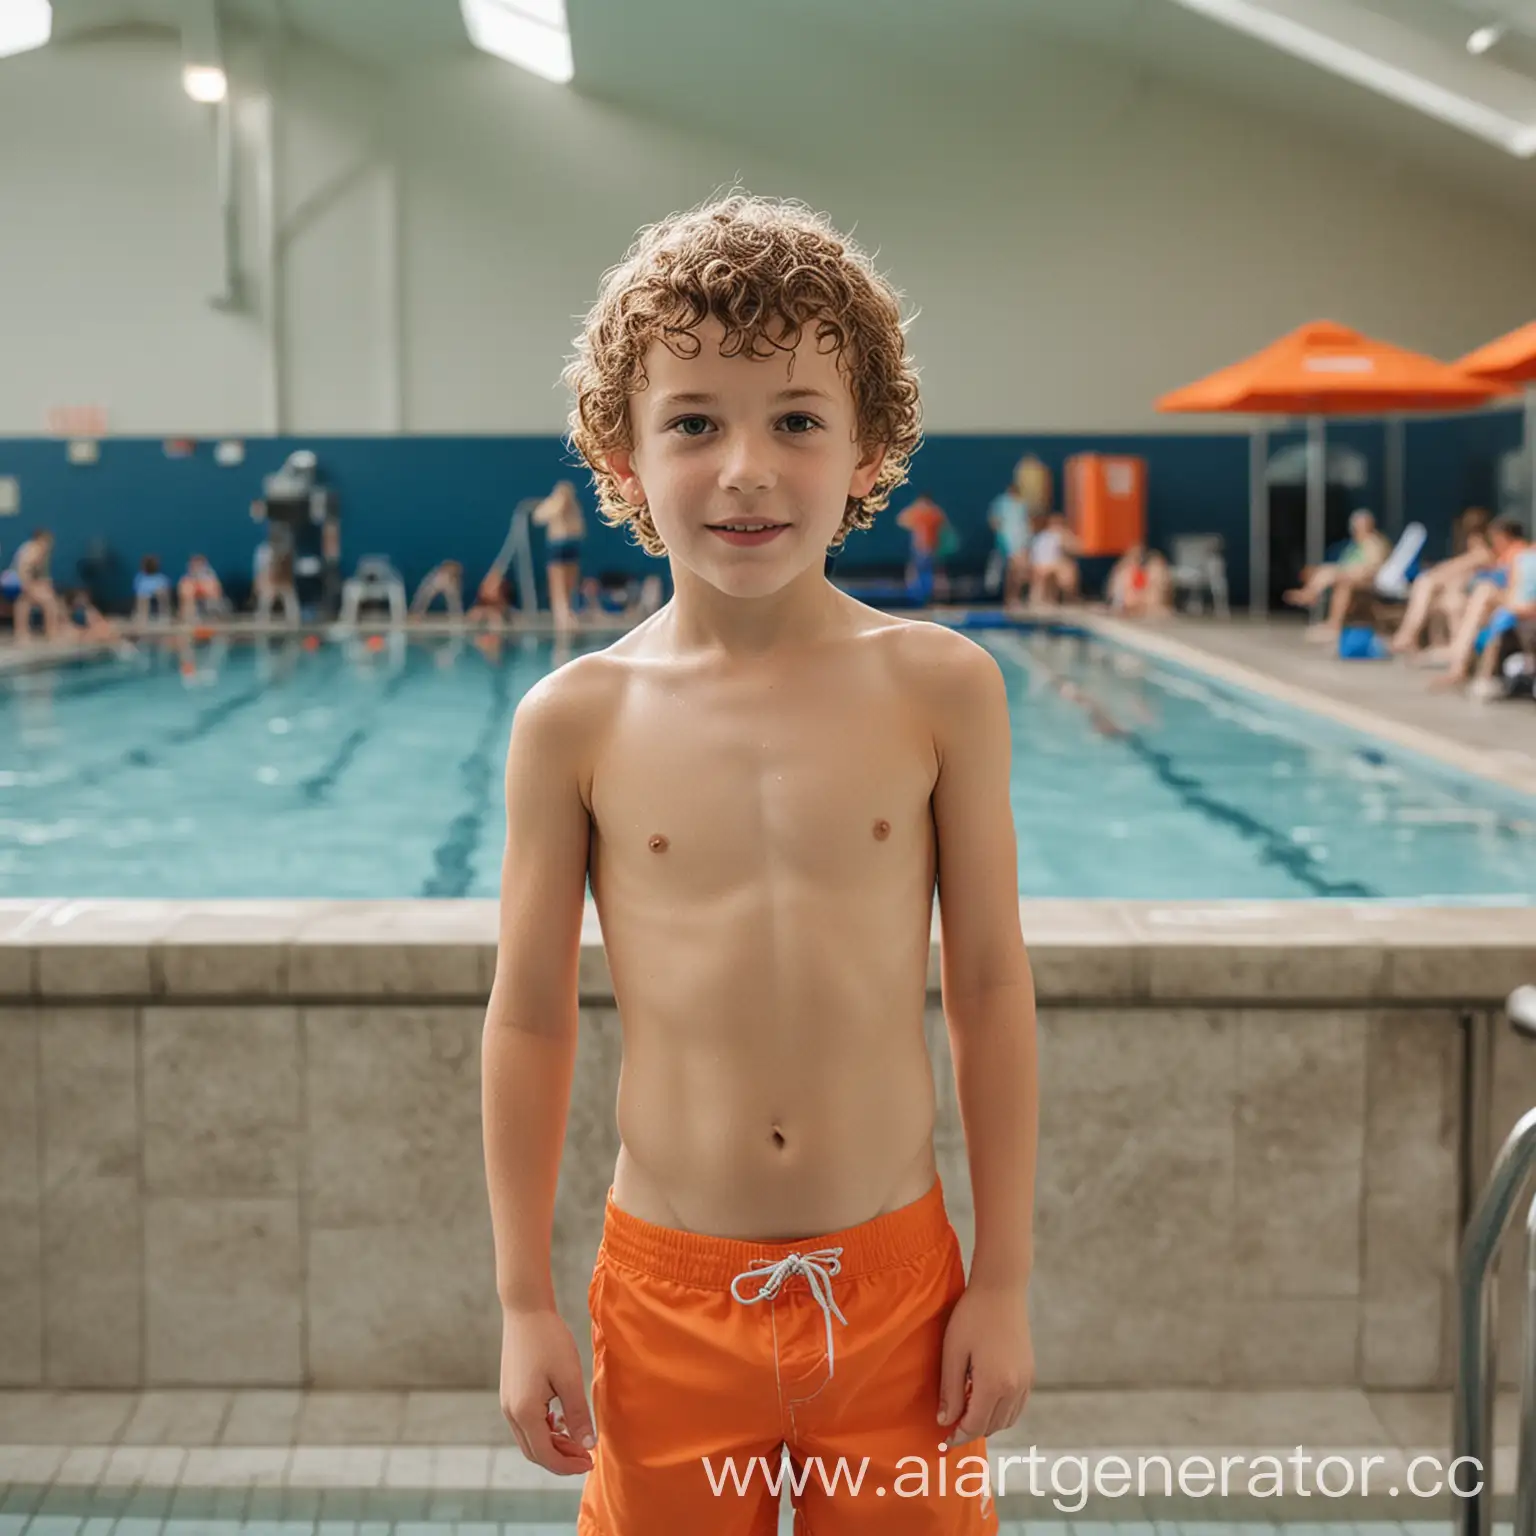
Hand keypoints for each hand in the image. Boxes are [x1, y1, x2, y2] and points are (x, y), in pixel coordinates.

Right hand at [499, 1306, 595, 1474]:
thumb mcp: (569, 1377)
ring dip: (553, 1445)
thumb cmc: (549, 1340)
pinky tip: (561, 1420)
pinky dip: (544, 1430)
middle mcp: (511, 1413)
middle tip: (586, 1455)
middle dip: (561, 1459)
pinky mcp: (510, 1394)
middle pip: (535, 1452)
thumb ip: (577, 1414)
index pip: (546, 1455)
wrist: (525, 1311)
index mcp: (525, 1412)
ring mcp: (508, 1404)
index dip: (568, 1465)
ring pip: (529, 1439)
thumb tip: (587, 1445)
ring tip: (578, 1438)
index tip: (590, 1462)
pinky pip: (526, 1424)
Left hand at [937, 1282, 1032, 1448]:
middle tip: (951, 1425)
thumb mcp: (953, 1352)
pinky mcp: (1030, 1373)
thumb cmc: (972, 1316)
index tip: (943, 1440)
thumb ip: (949, 1390)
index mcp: (994, 1384)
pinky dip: (1001, 1413)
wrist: (1002, 1289)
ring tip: (966, 1412)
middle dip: (971, 1430)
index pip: (975, 1425)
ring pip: (1006, 1420)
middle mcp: (1014, 1388)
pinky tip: (984, 1400)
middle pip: (991, 1426)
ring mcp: (1026, 1381)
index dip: (957, 1436)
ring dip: (986, 1423)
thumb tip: (945, 1421)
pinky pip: (1017, 1407)